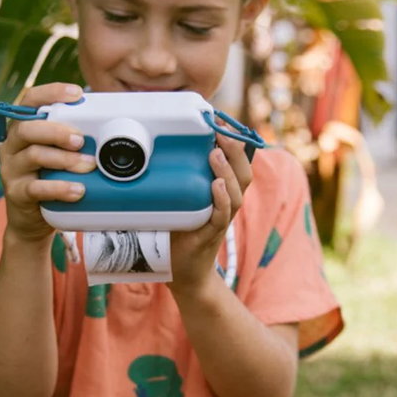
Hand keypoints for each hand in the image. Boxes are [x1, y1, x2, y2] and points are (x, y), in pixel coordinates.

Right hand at [0, 83, 97, 242]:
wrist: (31, 222)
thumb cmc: (49, 182)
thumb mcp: (58, 156)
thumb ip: (70, 140)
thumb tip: (106, 126)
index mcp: (22, 129)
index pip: (30, 101)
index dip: (51, 93)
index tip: (77, 94)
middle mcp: (12, 146)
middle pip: (28, 128)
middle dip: (57, 130)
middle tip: (81, 140)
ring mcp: (11, 170)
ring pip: (34, 155)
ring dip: (65, 159)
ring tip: (88, 166)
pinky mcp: (16, 193)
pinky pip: (36, 188)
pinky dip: (59, 188)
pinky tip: (77, 191)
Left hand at [168, 125, 252, 296]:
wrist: (182, 275)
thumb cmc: (177, 236)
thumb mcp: (178, 203)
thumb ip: (174, 182)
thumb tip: (151, 154)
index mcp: (222, 194)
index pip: (239, 164)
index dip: (235, 142)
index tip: (221, 121)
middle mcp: (227, 205)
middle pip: (245, 173)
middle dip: (236, 149)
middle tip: (221, 130)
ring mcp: (220, 221)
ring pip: (236, 193)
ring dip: (227, 170)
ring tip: (215, 153)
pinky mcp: (210, 236)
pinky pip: (221, 216)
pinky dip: (221, 200)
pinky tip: (216, 186)